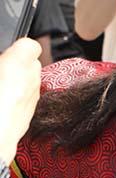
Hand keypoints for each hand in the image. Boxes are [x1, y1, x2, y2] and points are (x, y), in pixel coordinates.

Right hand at [0, 38, 41, 163]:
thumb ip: (2, 63)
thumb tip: (3, 61)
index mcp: (16, 67)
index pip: (31, 45)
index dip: (19, 46)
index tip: (6, 51)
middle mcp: (30, 82)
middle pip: (32, 64)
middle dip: (17, 64)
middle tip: (1, 69)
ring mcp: (32, 100)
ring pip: (32, 82)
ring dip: (19, 81)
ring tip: (1, 88)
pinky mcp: (30, 115)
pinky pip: (28, 99)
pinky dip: (18, 97)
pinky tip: (2, 103)